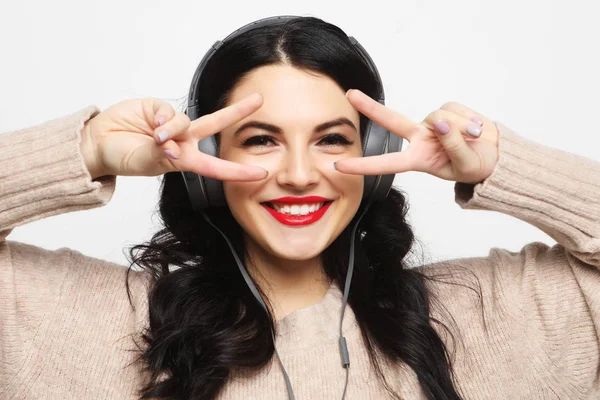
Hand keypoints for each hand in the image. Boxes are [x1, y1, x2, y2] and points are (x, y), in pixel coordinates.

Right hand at [81, 94, 268, 180]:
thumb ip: (160, 153)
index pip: (216, 166)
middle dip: (237, 111)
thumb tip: (172, 144)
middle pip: (216, 124)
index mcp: (185, 160)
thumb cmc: (123, 157)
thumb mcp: (145, 163)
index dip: (238, 171)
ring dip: (173, 129)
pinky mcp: (158, 107)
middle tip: (259, 100)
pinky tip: (150, 124)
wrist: (97, 143)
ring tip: (156, 138)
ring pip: (187, 120)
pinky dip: (161, 118)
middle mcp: (183, 140)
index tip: (261, 174)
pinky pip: (168, 111)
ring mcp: (172, 123)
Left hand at [334, 89, 499, 183]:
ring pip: (439, 115)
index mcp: (418, 160)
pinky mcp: (448, 110)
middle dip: (371, 108)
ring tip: (476, 140)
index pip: (387, 163)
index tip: (339, 165)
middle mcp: (420, 139)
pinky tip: (476, 129)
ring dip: (462, 127)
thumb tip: (441, 122)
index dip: (363, 166)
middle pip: (392, 121)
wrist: (496, 155)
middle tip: (350, 95)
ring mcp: (432, 124)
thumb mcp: (466, 165)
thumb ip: (454, 145)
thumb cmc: (476, 167)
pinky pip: (455, 109)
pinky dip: (469, 119)